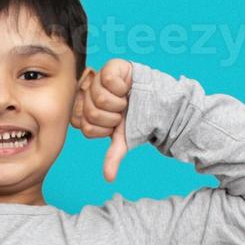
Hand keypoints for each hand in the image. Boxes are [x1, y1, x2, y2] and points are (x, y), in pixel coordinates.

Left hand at [71, 59, 132, 181]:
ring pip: (99, 97)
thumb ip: (113, 156)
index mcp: (88, 112)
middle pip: (90, 112)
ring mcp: (98, 79)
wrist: (159, 103)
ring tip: (125, 100)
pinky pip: (108, 79)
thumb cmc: (138, 119)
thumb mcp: (124, 139)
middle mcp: (89, 95)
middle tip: (122, 112)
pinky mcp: (110, 67)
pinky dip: (122, 86)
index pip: (84, 126)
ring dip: (118, 103)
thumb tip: (109, 178)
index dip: (104, 129)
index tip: (115, 125)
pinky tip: (126, 87)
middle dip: (112, 117)